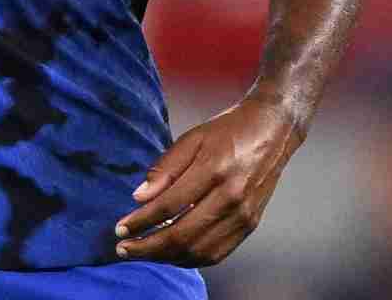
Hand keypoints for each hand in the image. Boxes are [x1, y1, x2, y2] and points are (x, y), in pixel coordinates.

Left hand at [113, 96, 304, 266]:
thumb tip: (139, 198)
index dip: (140, 221)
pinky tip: (171, 254)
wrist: (272, 132)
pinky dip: (191, 258)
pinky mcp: (250, 225)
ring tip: (142, 253)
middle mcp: (231, 198)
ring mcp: (243, 216)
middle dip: (148, 247)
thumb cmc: (226, 132)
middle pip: (182, 235)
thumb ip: (164, 169)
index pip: (168, 207)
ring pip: (199, 250)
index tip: (119, 228)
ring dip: (167, 257)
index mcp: (213, 171)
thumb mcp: (191, 138)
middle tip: (123, 249)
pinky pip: (217, 253)